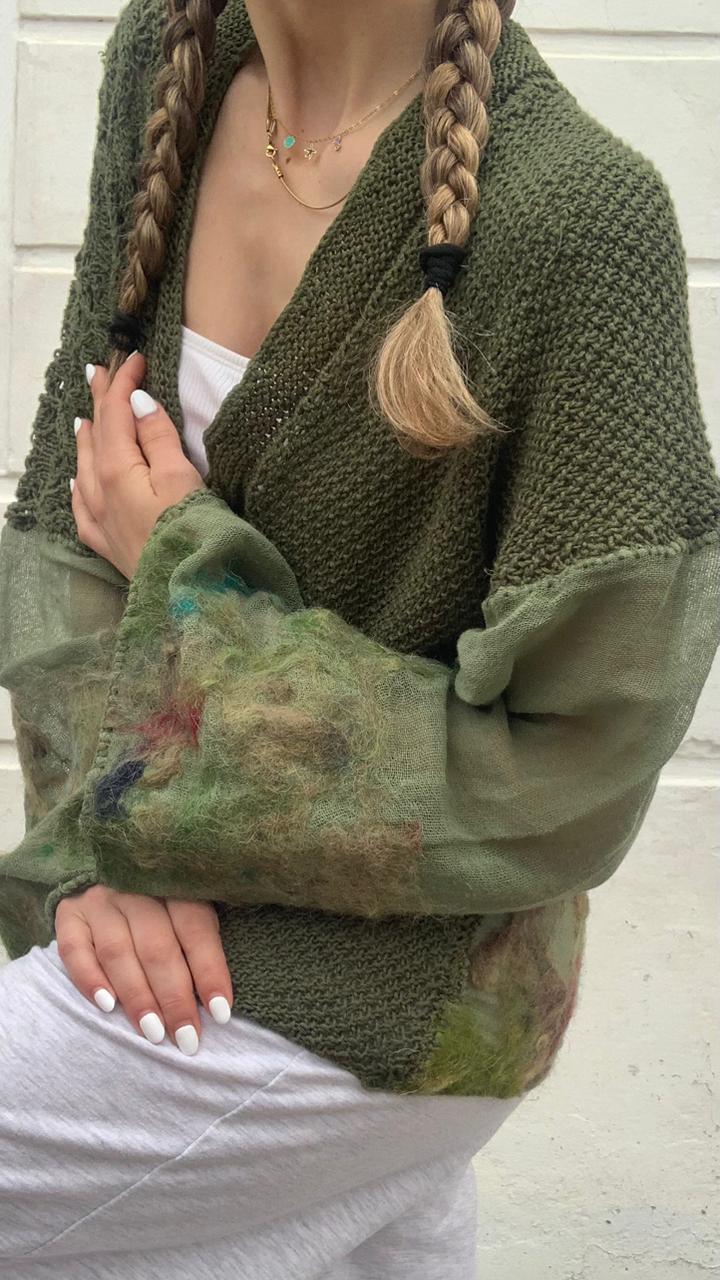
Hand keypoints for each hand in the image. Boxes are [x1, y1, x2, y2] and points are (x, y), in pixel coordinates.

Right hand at [55, 885, 233, 1053]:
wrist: (105, 874)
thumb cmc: (161, 906)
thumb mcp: (188, 908)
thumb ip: (197, 945)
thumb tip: (217, 1005)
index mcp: (174, 884)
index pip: (195, 929)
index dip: (209, 972)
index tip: (221, 1014)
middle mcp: (135, 889)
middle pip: (157, 948)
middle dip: (174, 998)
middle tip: (186, 1038)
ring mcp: (99, 901)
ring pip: (118, 952)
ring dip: (137, 997)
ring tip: (153, 1032)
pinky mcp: (69, 914)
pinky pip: (74, 950)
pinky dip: (90, 979)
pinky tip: (107, 1007)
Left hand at [71, 351, 205, 578]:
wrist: (189, 595)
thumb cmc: (192, 534)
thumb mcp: (182, 477)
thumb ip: (158, 439)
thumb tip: (137, 403)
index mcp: (118, 470)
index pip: (117, 414)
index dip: (124, 383)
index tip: (134, 358)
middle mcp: (100, 492)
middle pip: (97, 436)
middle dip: (100, 401)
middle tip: (99, 371)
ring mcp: (101, 520)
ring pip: (85, 468)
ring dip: (88, 438)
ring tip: (87, 418)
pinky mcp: (108, 545)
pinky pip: (82, 506)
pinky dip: (81, 483)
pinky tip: (80, 481)